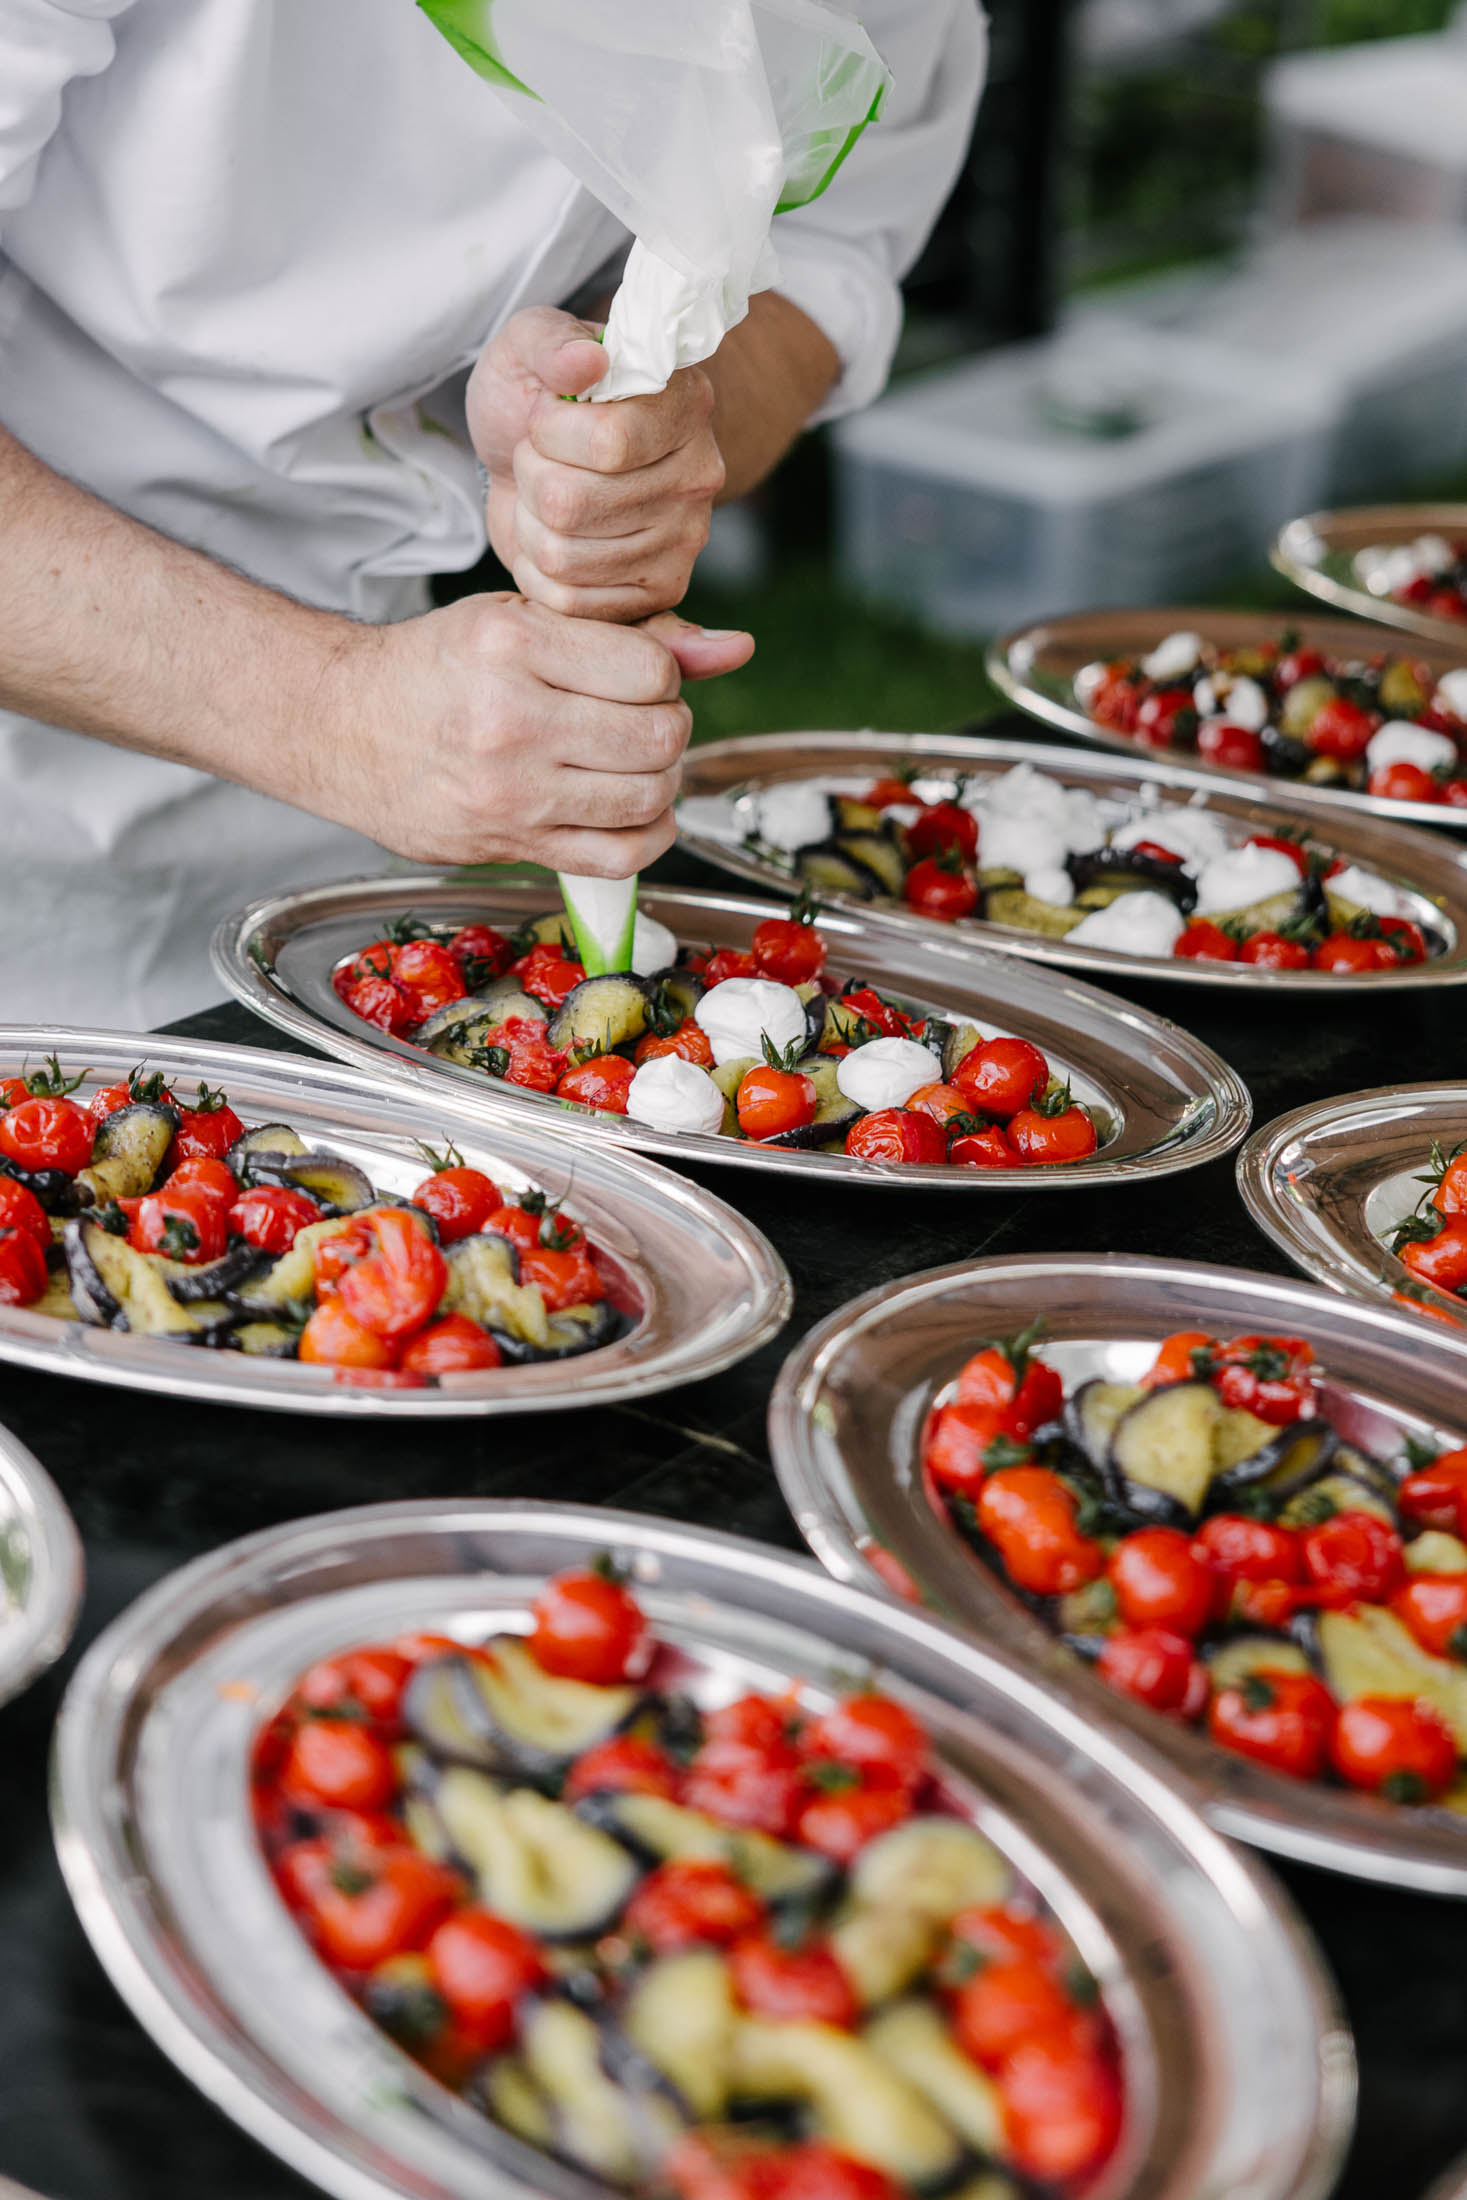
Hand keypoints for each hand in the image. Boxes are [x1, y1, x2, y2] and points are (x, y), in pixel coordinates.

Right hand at [328, 594, 750, 875]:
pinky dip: (647, 835)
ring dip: (659, 780)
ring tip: (630, 762)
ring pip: (648, 796)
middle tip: (637, 719)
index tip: (635, 676)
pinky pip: (620, 857)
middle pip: (660, 734)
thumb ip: (630, 632)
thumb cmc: (438, 667)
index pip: (651, 668)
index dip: (661, 672)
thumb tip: (736, 647)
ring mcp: (511, 792)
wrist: (341, 727)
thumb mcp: (521, 619)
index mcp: (512, 646)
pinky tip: (632, 811)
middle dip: (667, 725)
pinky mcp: (511, 845)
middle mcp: (511, 721)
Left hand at [467, 306, 725, 622]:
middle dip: (531, 478)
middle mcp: (697, 476)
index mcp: (682, 403)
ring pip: (563, 556)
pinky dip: (535, 570)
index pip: (608, 443)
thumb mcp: (529, 346)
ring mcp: (684, 542)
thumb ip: (552, 344)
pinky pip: (567, 600)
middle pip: (573, 504)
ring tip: (542, 497)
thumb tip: (588, 361)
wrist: (535, 456)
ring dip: (529, 525)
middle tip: (538, 459)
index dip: (550, 433)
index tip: (541, 416)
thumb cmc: (538, 398)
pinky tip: (549, 537)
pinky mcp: (660, 592)